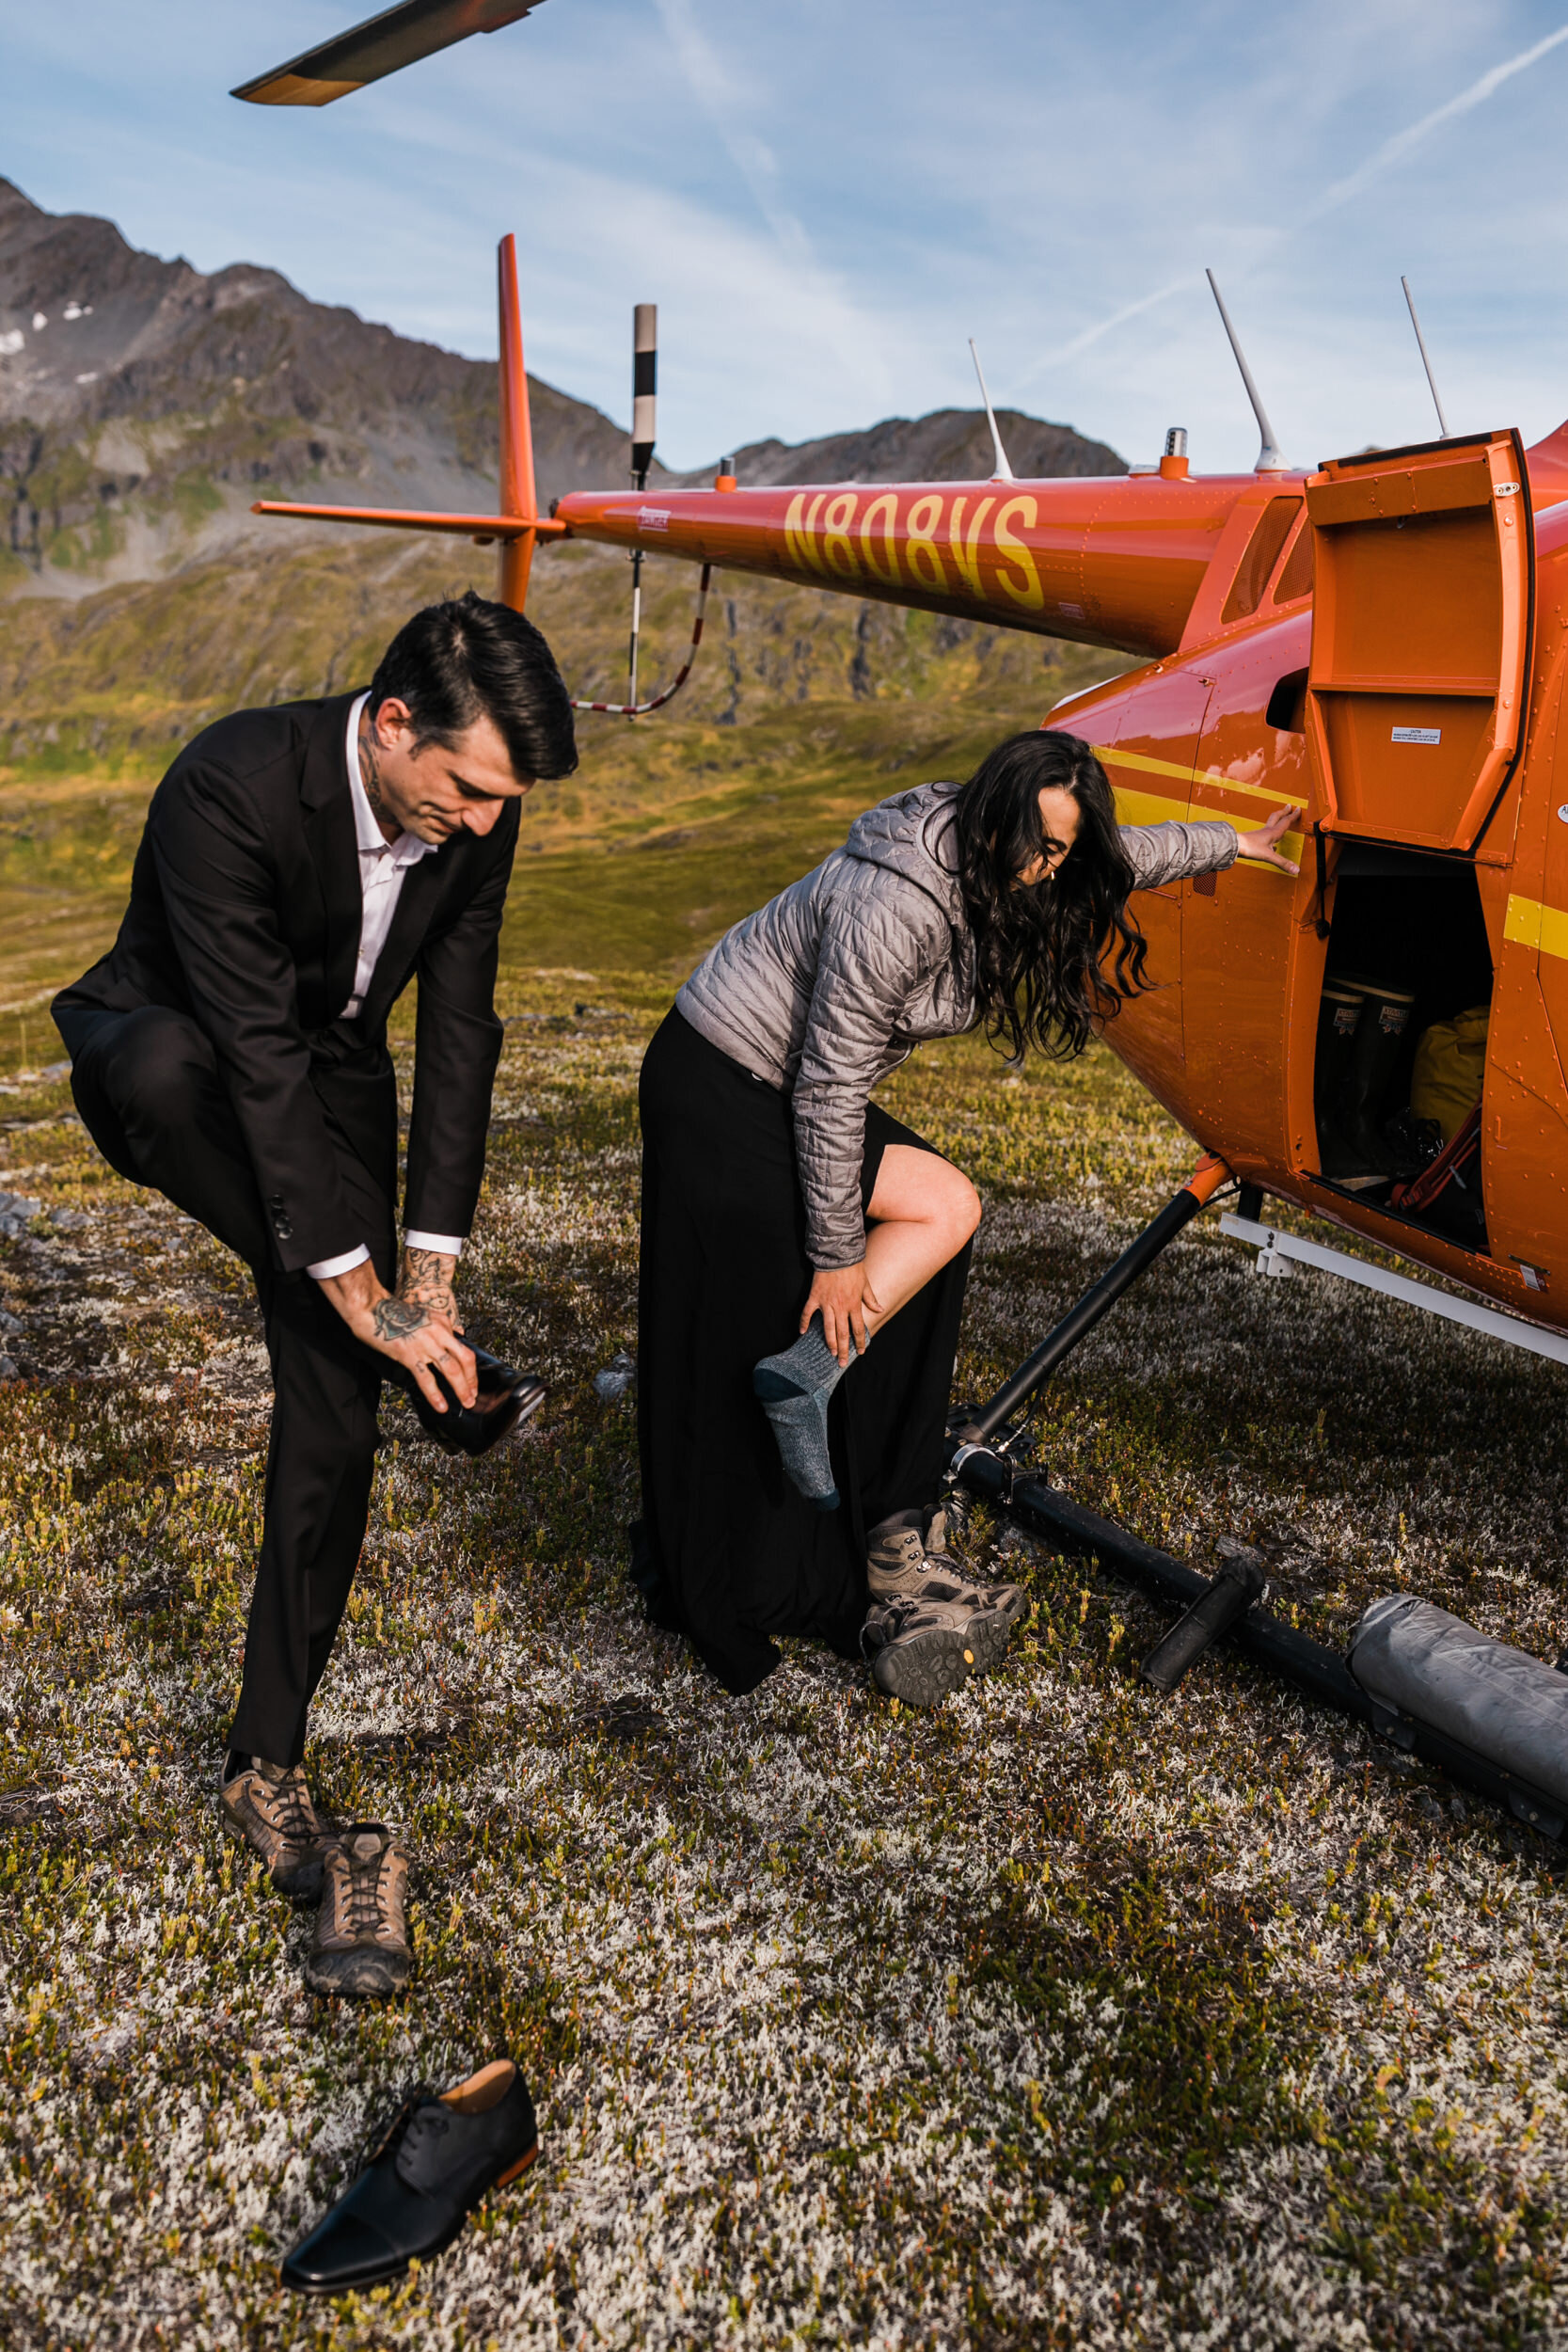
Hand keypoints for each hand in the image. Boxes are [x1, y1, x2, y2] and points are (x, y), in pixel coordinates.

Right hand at [315, 1256, 476, 1412]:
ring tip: (466, 1403)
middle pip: (465, 1359)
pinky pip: (426, 1378)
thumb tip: (457, 1335)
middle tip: (473, 1397)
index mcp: (443, 1322)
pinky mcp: (409, 1354)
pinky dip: (436, 1394)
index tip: (472, 1380)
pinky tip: (441, 1406)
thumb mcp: (425, 1314)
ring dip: (461, 1389)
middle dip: (471, 1381)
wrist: (372, 1308)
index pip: (464, 1347)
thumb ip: (442, 1326)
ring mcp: (425, 1344)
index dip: (470, 1368)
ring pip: (451, 1370)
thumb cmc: (394, 1312)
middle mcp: (439, 1332)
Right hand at [802, 1261, 880, 1365]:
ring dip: (829, 1342)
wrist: (838, 1255)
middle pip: (842, 1333)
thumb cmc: (853, 1268)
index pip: (857, 1329)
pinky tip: (802, 1332)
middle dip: (844, 1349)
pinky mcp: (815, 1297)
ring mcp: (827, 1303)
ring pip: (827, 1327)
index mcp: (854, 1305)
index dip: (859, 1342)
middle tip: (842, 1362)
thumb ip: (871, 1299)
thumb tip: (880, 1309)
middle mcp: (841, 1307)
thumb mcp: (866, 1284)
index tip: (860, 1352)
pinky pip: (808, 1312)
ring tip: (831, 1353)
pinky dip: (804, 1322)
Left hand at [1234, 804, 1301, 873]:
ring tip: (1280, 820)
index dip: (1293, 815)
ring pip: (1270, 824)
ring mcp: (1259, 834)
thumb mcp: (1268, 856)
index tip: (1299, 809)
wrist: (1233, 845)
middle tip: (1288, 807)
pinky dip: (1270, 835)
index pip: (1285, 821)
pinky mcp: (1252, 839)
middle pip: (1277, 817)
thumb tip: (1295, 869)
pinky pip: (1264, 834)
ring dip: (1277, 820)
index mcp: (1272, 832)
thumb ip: (1282, 862)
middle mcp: (1266, 831)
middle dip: (1284, 812)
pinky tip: (1271, 843)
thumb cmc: (1248, 848)